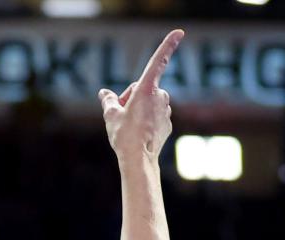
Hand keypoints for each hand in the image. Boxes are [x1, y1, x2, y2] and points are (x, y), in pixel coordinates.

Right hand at [98, 29, 181, 161]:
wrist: (139, 161)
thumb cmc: (124, 135)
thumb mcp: (110, 114)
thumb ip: (108, 100)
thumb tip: (105, 94)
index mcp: (147, 88)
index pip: (158, 61)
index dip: (168, 45)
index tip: (179, 32)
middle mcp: (160, 97)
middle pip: (144, 88)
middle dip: (132, 96)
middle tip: (121, 113)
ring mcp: (166, 111)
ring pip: (150, 103)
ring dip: (140, 108)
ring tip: (129, 125)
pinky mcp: (167, 124)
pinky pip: (155, 116)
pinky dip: (147, 120)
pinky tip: (139, 133)